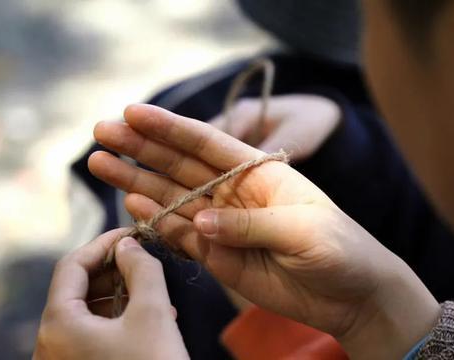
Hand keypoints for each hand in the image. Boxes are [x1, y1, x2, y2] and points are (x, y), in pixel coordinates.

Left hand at [33, 230, 188, 359]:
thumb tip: (128, 245)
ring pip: (86, 313)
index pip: (72, 265)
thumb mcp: (153, 312)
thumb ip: (140, 268)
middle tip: (143, 259)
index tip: (132, 233)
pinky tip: (150, 318)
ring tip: (153, 291)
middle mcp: (49, 344)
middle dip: (113, 270)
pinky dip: (117, 320)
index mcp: (57, 324)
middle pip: (76, 289)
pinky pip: (92, 335)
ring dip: (118, 295)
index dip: (103, 243)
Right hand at [89, 104, 438, 358]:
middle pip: (179, 165)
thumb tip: (200, 220)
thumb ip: (250, 225)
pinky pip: (182, 236)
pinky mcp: (218, 256)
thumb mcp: (303, 230)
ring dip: (137, 182)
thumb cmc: (340, 250)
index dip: (169, 127)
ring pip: (173, 198)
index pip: (207, 142)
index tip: (133, 113)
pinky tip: (133, 206)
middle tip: (101, 132)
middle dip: (140, 148)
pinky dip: (158, 222)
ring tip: (101, 164)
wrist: (352, 296)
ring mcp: (223, 224)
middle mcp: (235, 192)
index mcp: (258, 171)